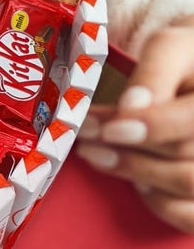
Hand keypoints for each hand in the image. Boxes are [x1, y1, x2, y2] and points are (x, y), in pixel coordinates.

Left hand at [78, 17, 193, 231]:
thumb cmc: (186, 60)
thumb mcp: (170, 50)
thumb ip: (153, 75)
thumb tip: (130, 108)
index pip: (191, 122)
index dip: (150, 127)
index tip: (107, 127)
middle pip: (187, 164)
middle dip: (129, 154)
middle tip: (85, 140)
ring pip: (188, 189)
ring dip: (137, 175)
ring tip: (102, 155)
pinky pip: (192, 218)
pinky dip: (160, 204)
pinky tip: (136, 181)